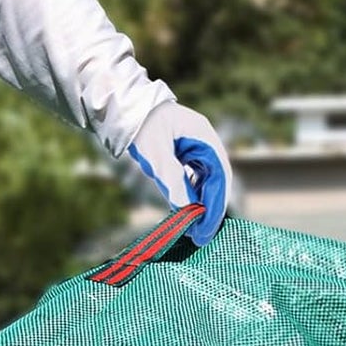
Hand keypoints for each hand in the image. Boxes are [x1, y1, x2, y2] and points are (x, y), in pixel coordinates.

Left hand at [127, 102, 240, 246]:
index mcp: (204, 137)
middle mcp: (205, 141)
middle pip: (217, 180)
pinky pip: (196, 176)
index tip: (206, 228)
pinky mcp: (185, 151)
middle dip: (211, 208)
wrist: (126, 108)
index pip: (220, 176)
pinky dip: (194, 193)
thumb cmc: (141, 126)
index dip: (216, 204)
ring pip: (207, 179)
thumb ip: (173, 179)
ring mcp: (196, 146)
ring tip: (195, 228)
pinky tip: (188, 209)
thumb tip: (187, 208)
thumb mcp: (156, 154)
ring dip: (203, 202)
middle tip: (201, 237)